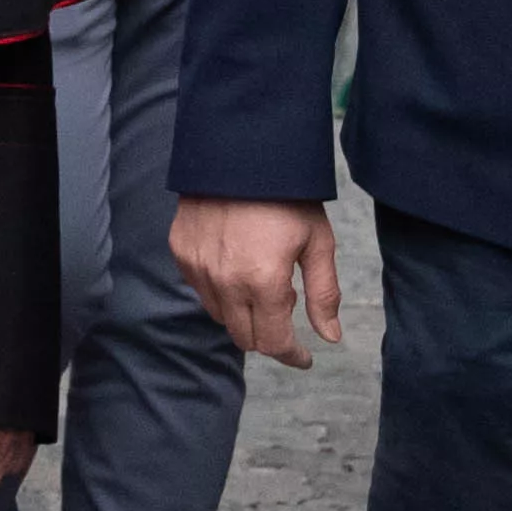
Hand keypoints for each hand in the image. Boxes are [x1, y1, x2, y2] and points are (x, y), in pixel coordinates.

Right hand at [173, 197, 344, 367]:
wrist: (240, 154)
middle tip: (286, 313)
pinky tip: (238, 267)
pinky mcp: (181, 253)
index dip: (291, 355)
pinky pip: (201, 290)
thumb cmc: (287, 198)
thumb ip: (324, 295)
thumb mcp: (318, 244)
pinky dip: (221, 292)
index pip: (272, 342)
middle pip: (244, 337)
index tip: (304, 357)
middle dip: (269, 336)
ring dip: (244, 314)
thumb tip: (330, 337)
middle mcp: (225, 282)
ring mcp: (198, 268)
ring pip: (220, 316)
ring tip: (262, 284)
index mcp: (264, 282)